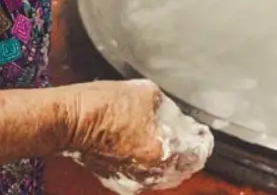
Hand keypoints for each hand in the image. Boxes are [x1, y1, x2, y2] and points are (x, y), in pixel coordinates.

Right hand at [64, 79, 212, 193]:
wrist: (73, 120)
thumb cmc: (106, 105)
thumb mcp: (149, 94)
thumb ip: (172, 111)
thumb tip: (181, 121)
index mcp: (164, 151)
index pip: (199, 153)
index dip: (203, 139)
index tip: (201, 131)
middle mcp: (152, 173)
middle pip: (186, 168)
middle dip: (189, 150)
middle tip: (187, 133)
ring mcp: (136, 180)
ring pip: (166, 175)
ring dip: (171, 159)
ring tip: (166, 138)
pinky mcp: (120, 181)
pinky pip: (146, 176)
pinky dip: (151, 164)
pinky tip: (145, 146)